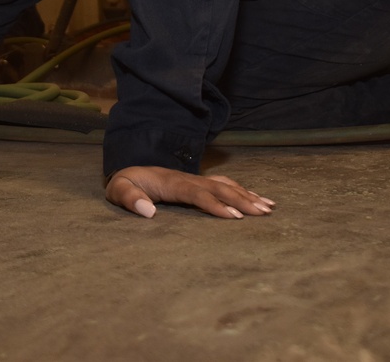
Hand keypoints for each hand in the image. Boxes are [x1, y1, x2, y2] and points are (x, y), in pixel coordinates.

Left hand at [105, 166, 274, 218]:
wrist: (128, 171)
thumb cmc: (124, 184)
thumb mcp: (119, 190)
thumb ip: (131, 199)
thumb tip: (149, 211)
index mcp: (172, 183)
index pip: (198, 194)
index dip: (217, 205)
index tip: (236, 218)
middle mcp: (188, 179)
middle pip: (220, 188)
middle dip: (243, 200)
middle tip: (264, 213)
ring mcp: (195, 179)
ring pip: (226, 185)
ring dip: (248, 195)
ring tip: (269, 207)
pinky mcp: (198, 183)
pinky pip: (224, 185)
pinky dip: (242, 190)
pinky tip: (257, 198)